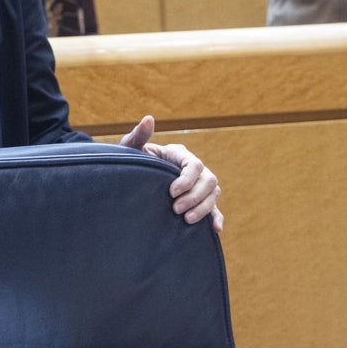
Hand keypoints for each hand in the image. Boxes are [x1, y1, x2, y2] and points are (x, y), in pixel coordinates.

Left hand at [119, 115, 224, 232]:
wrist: (130, 178)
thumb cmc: (131, 161)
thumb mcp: (131, 149)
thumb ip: (139, 135)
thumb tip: (148, 119)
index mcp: (179, 154)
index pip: (194, 165)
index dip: (187, 179)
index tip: (171, 192)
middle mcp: (193, 168)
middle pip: (209, 180)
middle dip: (195, 196)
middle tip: (176, 209)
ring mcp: (198, 184)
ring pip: (213, 194)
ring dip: (203, 208)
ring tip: (186, 220)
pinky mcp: (199, 200)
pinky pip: (214, 208)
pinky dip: (216, 217)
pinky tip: (215, 228)